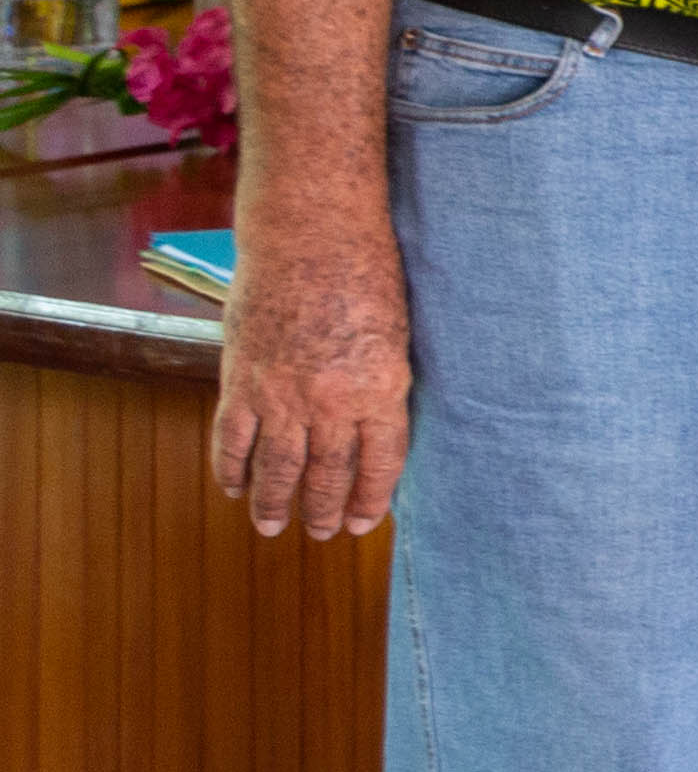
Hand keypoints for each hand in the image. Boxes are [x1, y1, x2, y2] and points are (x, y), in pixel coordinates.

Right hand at [210, 190, 413, 540]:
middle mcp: (333, 401)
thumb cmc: (367, 275)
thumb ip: (380, 383)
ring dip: (274, 502)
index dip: (370, 498)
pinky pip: (233, 439)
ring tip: (274, 526)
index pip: (380, 463)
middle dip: (323, 509)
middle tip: (320, 533)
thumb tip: (372, 426)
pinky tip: (231, 487)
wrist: (312, 238)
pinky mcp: (242, 381)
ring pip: (279, 467)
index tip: (362, 522)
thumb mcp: (395, 335)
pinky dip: (229, 468)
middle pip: (328, 472)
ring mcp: (283, 395)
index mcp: (382, 390)